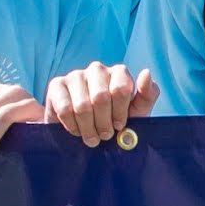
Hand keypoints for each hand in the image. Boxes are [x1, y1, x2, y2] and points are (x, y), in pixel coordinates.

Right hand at [38, 63, 155, 145]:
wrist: (87, 133)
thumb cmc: (115, 121)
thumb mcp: (137, 112)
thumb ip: (148, 95)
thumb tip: (146, 72)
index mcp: (119, 72)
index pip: (120, 90)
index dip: (119, 114)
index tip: (119, 126)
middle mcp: (97, 69)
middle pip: (100, 98)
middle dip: (103, 124)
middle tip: (104, 135)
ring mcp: (75, 75)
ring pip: (82, 106)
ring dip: (88, 128)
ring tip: (91, 136)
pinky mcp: (56, 85)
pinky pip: (65, 109)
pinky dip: (72, 126)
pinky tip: (76, 130)